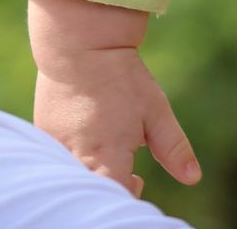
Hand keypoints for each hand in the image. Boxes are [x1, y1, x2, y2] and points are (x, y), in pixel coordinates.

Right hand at [32, 46, 200, 198]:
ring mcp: (56, 145)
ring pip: (73, 173)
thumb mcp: (155, 109)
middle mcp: (77, 157)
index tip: (138, 178)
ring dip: (89, 168)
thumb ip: (173, 148)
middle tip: (122, 166)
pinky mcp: (43, 130)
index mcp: (108, 157)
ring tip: (102, 144)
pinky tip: (83, 131)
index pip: (118, 195)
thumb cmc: (122, 76)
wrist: (81, 41)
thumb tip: (193, 178)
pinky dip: (70, 153)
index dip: (130, 191)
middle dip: (109, 184)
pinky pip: (56, 156)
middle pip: (93, 189)